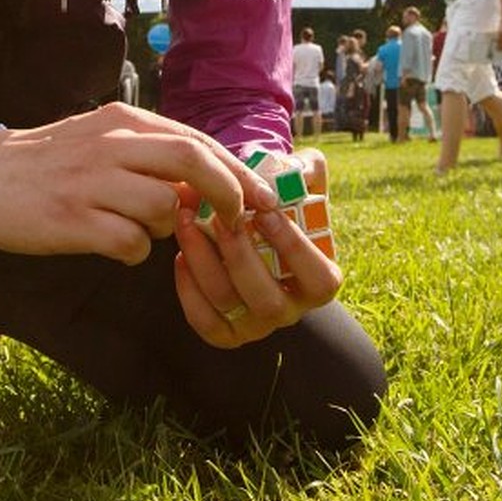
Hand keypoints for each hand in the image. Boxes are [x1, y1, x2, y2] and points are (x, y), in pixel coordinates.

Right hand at [0, 104, 278, 263]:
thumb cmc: (56, 161)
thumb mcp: (105, 137)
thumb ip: (153, 151)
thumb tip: (213, 177)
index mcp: (125, 122)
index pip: (198, 141)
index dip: (238, 171)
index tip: (265, 198)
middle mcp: (113, 145)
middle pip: (193, 162)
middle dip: (228, 193)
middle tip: (239, 219)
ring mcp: (91, 182)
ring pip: (165, 207)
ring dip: (169, 228)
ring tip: (142, 227)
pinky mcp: (70, 219)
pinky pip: (129, 242)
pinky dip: (135, 250)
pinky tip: (116, 245)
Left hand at [172, 148, 341, 347]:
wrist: (250, 226)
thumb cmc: (280, 203)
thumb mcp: (301, 181)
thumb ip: (307, 170)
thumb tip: (296, 168)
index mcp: (320, 280)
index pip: (319, 279)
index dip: (294, 248)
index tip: (265, 212)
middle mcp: (291, 310)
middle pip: (267, 300)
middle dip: (239, 254)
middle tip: (217, 215)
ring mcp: (257, 325)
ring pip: (229, 304)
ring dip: (204, 262)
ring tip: (187, 222)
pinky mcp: (226, 332)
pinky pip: (204, 321)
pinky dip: (189, 290)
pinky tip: (181, 255)